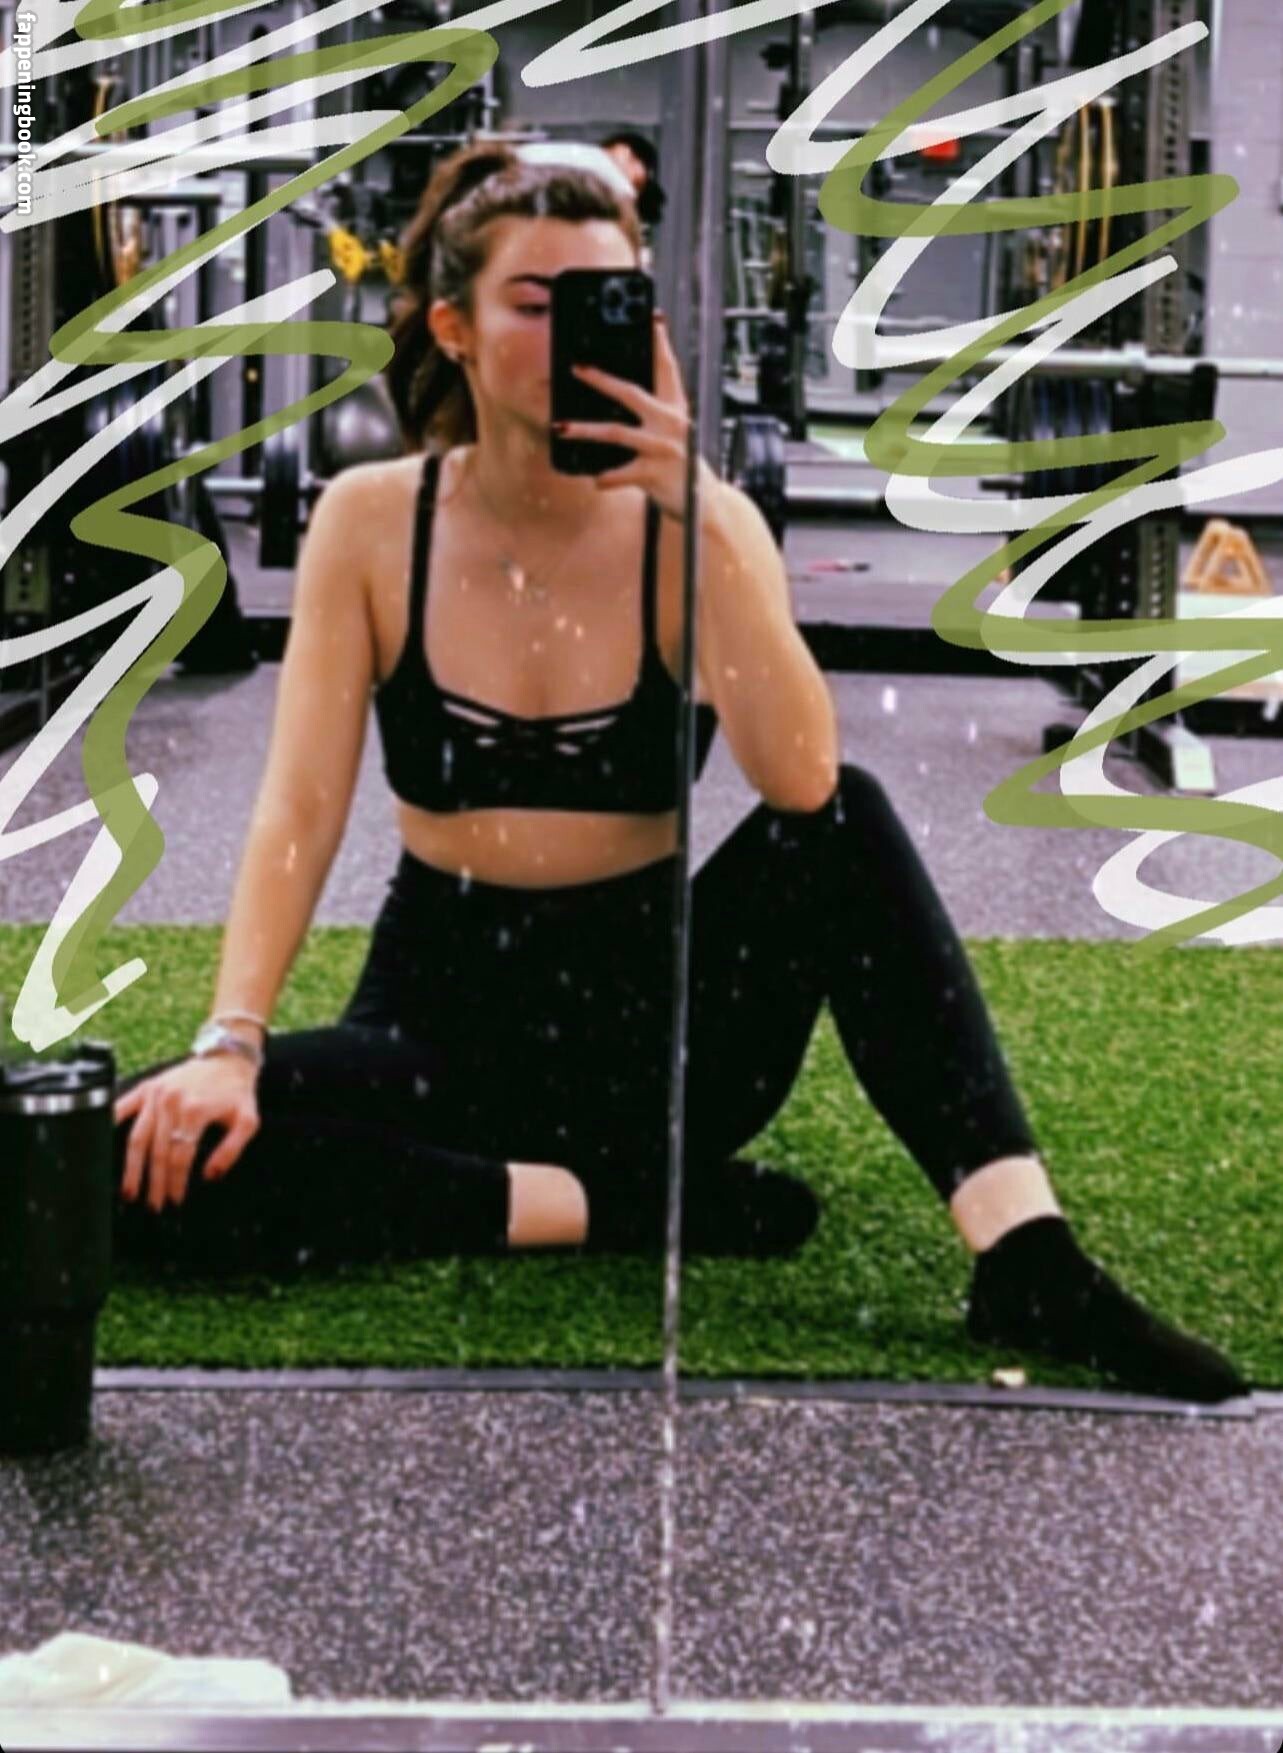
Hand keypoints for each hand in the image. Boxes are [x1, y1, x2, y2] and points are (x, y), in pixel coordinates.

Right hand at [114, 1055, 260, 1213]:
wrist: (227, 1059)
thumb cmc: (237, 1093)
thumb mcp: (248, 1121)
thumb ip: (232, 1150)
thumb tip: (210, 1175)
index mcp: (195, 1111)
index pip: (180, 1156)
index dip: (176, 1182)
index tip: (175, 1200)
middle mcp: (171, 1102)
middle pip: (158, 1152)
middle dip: (154, 1183)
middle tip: (154, 1205)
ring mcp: (155, 1094)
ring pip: (137, 1138)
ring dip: (132, 1167)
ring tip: (129, 1191)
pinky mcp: (146, 1087)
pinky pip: (122, 1108)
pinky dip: (111, 1125)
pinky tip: (105, 1147)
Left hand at [554, 312, 708, 522]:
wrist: (703, 505)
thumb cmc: (681, 466)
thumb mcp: (674, 433)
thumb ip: (654, 412)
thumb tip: (619, 394)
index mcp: (676, 407)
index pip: (666, 367)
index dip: (659, 341)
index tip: (651, 317)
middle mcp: (670, 422)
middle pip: (630, 392)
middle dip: (600, 379)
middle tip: (576, 368)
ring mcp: (662, 447)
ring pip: (615, 432)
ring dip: (584, 429)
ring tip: (560, 427)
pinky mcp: (654, 473)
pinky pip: (618, 473)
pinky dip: (604, 477)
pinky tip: (595, 480)